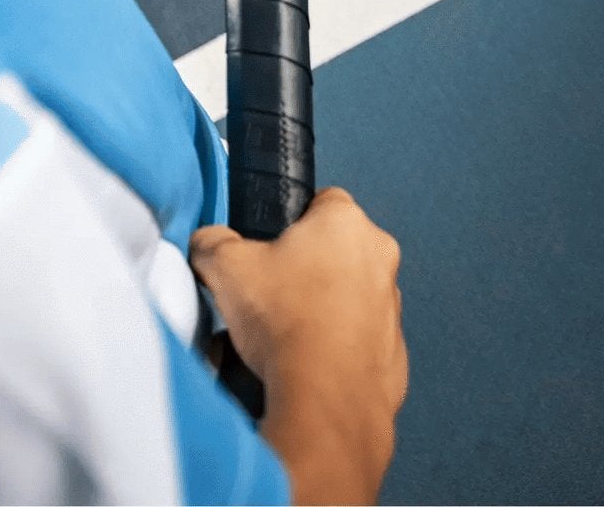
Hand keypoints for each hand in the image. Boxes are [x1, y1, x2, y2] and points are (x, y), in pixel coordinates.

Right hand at [190, 189, 407, 505]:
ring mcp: (392, 311)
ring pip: (350, 298)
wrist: (324, 400)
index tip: (268, 249)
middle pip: (336, 252)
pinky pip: (359, 345)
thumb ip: (212, 242)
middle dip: (305, 269)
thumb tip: (208, 244)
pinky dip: (337, 352)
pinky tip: (306, 367)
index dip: (289, 224)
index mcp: (346, 223)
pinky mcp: (396, 358)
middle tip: (270, 293)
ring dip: (323, 310)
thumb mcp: (225, 266)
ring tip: (284, 337)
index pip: (321, 202)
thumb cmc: (285, 321)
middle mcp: (380, 259)